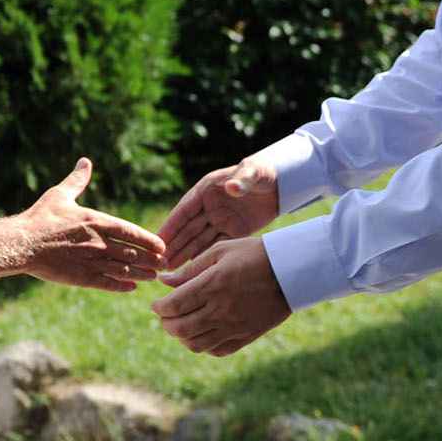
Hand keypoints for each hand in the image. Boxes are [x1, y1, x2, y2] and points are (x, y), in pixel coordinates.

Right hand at [21, 158, 163, 292]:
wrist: (23, 243)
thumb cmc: (41, 218)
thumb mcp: (60, 195)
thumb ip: (77, 180)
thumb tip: (85, 161)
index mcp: (97, 221)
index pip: (132, 232)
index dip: (149, 240)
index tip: (162, 246)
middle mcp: (100, 242)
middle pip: (134, 253)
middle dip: (151, 259)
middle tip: (163, 264)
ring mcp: (92, 261)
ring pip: (125, 270)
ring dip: (142, 274)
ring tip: (152, 276)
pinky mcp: (82, 278)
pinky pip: (109, 283)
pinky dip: (123, 285)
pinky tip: (132, 287)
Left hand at [152, 237, 291, 356]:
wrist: (291, 270)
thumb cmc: (254, 254)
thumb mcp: (220, 251)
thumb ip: (190, 270)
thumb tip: (163, 282)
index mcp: (212, 286)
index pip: (174, 306)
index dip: (159, 308)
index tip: (156, 304)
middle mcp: (220, 310)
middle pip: (180, 329)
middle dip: (166, 323)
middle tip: (166, 315)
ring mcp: (234, 326)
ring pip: (196, 344)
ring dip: (182, 337)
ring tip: (182, 325)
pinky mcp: (247, 336)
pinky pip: (218, 350)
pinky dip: (204, 346)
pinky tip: (202, 333)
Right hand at [158, 154, 280, 269]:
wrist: (282, 182)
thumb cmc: (263, 171)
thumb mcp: (253, 172)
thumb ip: (242, 180)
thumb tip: (233, 187)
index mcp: (207, 190)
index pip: (184, 210)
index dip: (171, 226)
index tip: (159, 240)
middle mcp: (209, 206)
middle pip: (188, 229)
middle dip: (174, 245)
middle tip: (160, 262)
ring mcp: (221, 219)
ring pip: (199, 240)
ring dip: (185, 254)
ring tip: (170, 270)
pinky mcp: (234, 230)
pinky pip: (216, 245)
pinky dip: (205, 257)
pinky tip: (194, 270)